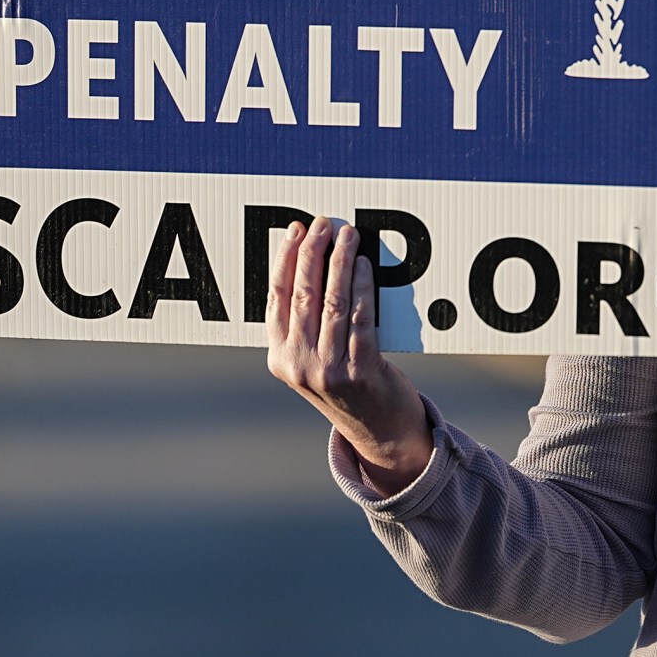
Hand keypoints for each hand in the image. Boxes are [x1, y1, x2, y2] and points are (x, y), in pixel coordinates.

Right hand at [264, 218, 431, 492]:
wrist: (380, 432)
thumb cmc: (349, 385)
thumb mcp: (313, 360)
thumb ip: (305, 324)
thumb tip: (311, 262)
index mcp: (280, 358)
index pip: (276, 298)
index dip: (284, 260)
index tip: (296, 230)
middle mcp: (299, 365)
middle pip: (302, 295)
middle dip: (312, 252)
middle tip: (323, 223)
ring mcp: (328, 370)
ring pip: (332, 302)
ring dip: (340, 262)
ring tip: (347, 235)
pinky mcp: (360, 371)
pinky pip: (360, 318)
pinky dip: (362, 287)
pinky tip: (364, 266)